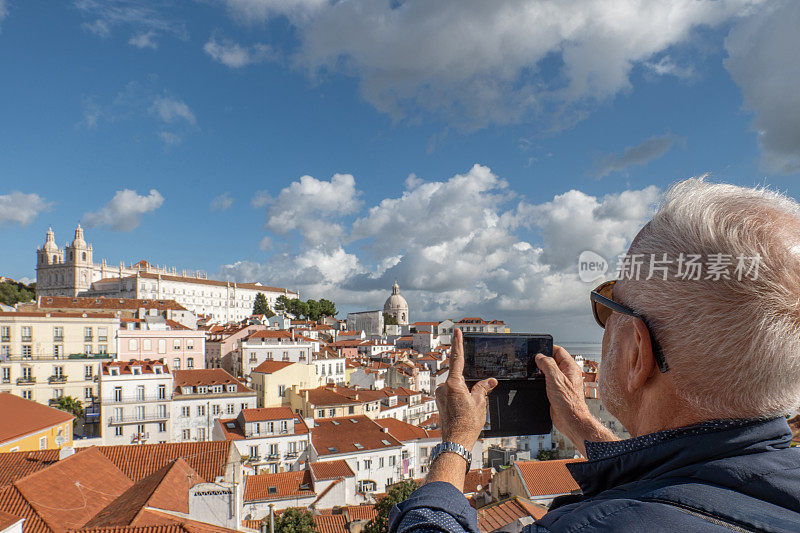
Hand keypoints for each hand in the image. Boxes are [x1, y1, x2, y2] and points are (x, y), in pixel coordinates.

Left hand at [435, 328, 497, 449]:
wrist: (456, 441)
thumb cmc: (467, 424)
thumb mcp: (479, 403)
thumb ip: (483, 388)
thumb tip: (489, 381)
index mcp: (453, 384)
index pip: (456, 358)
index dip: (458, 343)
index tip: (456, 331)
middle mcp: (443, 387)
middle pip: (459, 376)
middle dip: (469, 383)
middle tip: (474, 401)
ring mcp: (440, 395)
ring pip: (456, 387)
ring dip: (464, 393)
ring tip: (469, 410)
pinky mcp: (440, 402)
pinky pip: (452, 394)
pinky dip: (460, 398)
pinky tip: (464, 410)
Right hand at [535, 346, 616, 455]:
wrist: (570, 420)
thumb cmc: (568, 402)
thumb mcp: (555, 378)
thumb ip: (547, 364)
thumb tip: (540, 356)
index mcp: (570, 367)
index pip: (558, 351)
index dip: (547, 349)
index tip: (537, 350)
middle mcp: (567, 374)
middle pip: (553, 360)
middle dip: (542, 360)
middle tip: (533, 362)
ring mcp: (562, 382)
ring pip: (549, 371)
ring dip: (541, 371)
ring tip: (534, 373)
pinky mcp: (557, 391)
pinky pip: (548, 381)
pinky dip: (541, 380)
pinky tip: (536, 383)